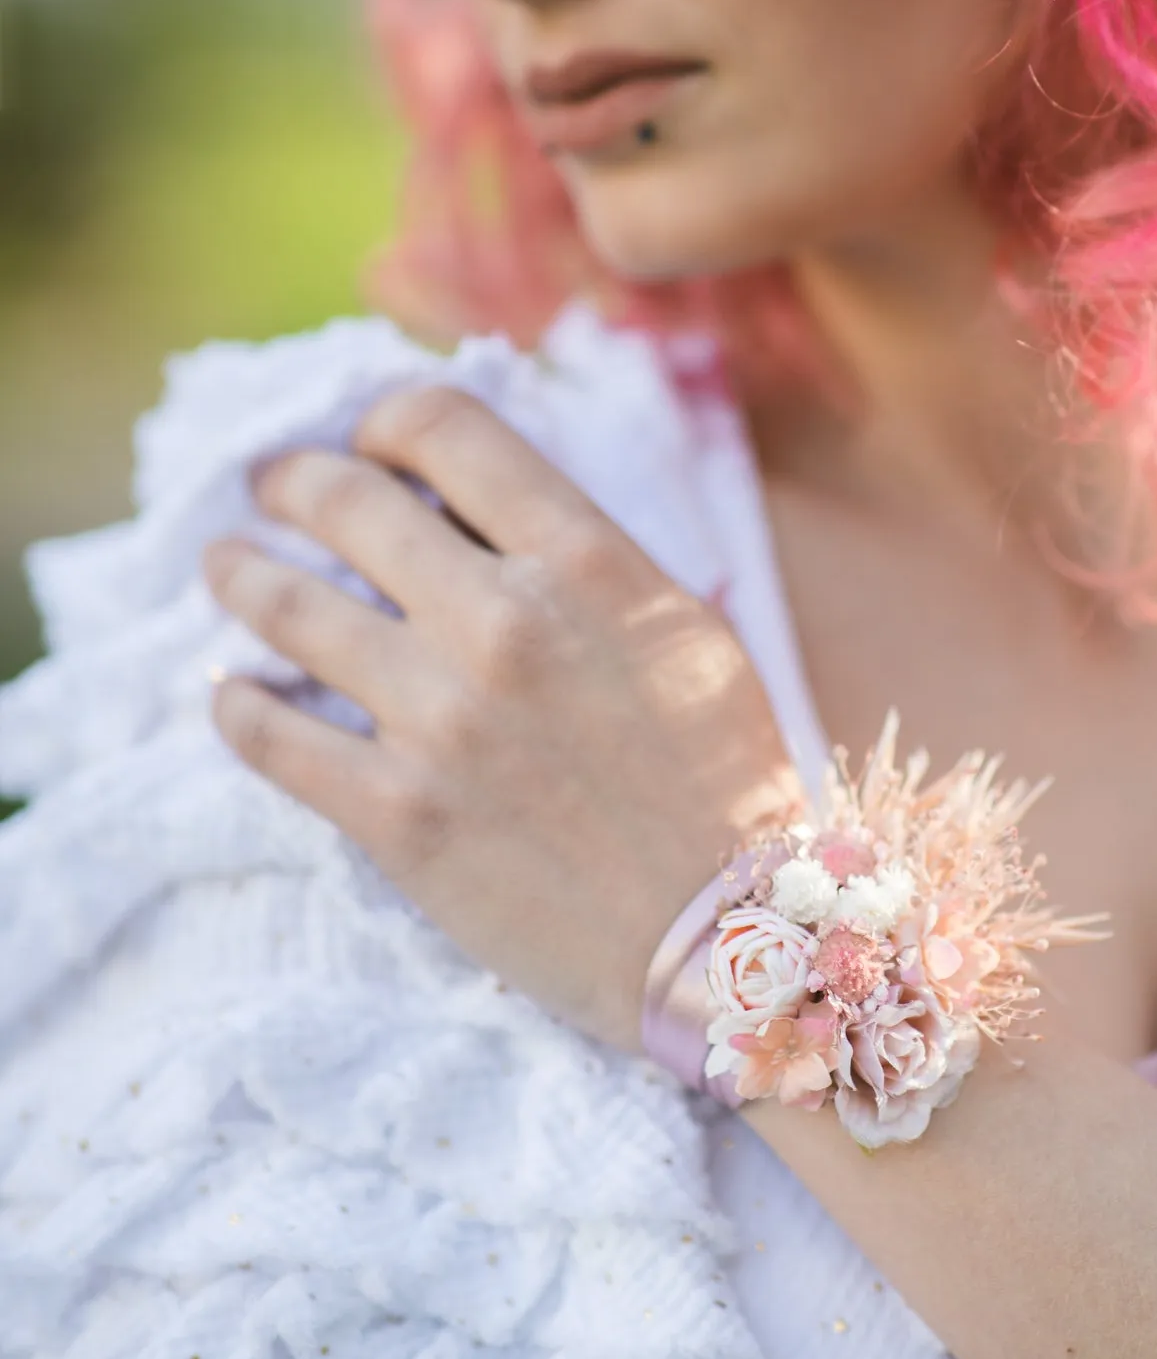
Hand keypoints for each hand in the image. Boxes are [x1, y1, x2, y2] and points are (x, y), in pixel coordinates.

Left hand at [201, 383, 806, 1048]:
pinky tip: (229, 693)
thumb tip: (473, 508)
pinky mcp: (396, 815)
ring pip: (286, 606)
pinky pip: (270, 735)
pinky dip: (235, 703)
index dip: (383, 419)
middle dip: (290, 479)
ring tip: (226, 566)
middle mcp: (504, 622)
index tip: (364, 441)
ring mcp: (440, 719)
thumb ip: (583, 559)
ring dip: (239, 573)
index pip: (443, 428)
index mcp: (586, 562)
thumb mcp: (681, 628)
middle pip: (346, 501)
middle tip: (267, 485)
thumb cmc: (721, 779)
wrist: (728, 939)